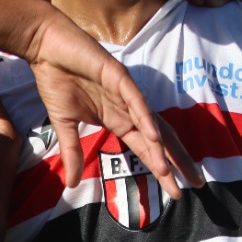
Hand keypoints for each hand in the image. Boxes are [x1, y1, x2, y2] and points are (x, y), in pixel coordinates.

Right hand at [22, 9, 200, 198]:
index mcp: (118, 120)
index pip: (146, 149)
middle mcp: (128, 109)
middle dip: (177, 163)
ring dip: (164, 148)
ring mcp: (126, 93)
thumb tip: (72, 184)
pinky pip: (135, 100)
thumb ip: (72, 152)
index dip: (161, 170)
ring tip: (174, 171)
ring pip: (152, 123)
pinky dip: (145, 119)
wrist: (46, 48)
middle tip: (195, 185)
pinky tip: (154, 138)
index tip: (175, 193)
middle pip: (159, 140)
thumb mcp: (64, 124)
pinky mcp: (118, 76)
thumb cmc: (57, 80)